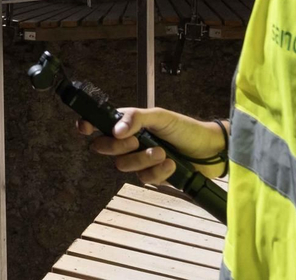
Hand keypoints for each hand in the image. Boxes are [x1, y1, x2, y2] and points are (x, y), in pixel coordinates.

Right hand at [76, 107, 223, 185]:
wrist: (211, 151)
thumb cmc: (186, 128)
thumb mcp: (160, 116)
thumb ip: (135, 118)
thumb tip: (115, 130)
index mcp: (127, 124)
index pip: (99, 124)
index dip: (88, 125)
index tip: (85, 128)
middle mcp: (129, 142)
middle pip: (105, 148)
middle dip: (119, 146)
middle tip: (136, 140)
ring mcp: (140, 161)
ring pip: (123, 166)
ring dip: (144, 159)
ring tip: (163, 152)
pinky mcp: (153, 176)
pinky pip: (144, 179)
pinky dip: (158, 172)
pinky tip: (171, 165)